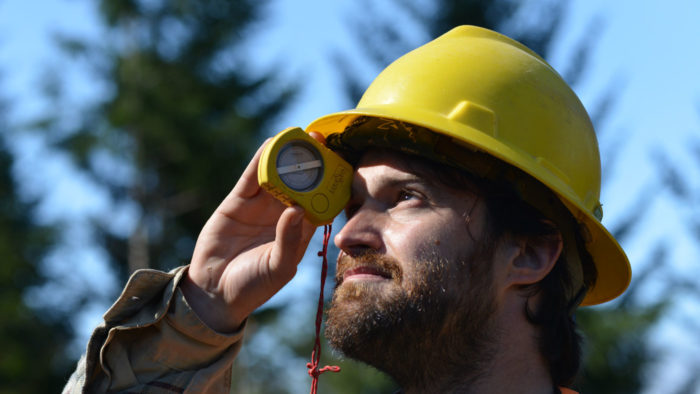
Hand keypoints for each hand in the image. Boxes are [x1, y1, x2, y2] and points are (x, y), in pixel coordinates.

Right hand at [182, 139, 317, 331]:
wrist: (215, 293)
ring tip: (299, 135)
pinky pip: (251, 178)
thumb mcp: (278, 267)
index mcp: (300, 230)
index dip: (328, 181)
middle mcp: (283, 214)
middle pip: (300, 182)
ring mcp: (260, 206)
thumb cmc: (253, 286)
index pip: (319, 200)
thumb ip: (289, 240)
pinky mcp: (238, 202)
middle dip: (310, 162)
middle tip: (321, 139)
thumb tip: (298, 209)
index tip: (340, 162)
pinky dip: (261, 160)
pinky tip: (271, 144)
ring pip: (277, 175)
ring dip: (287, 156)